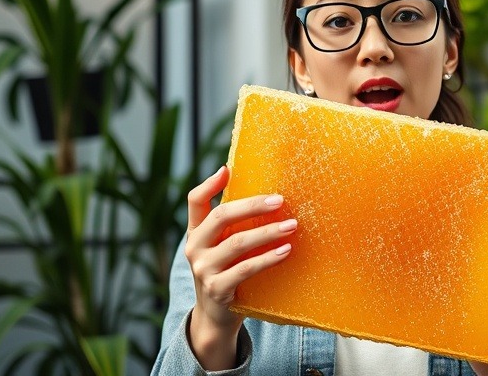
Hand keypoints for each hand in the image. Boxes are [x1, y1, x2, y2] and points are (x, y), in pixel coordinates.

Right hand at [183, 165, 297, 369]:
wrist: (217, 317)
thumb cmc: (228, 273)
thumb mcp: (223, 248)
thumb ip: (233, 226)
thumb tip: (267, 196)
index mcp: (196, 233)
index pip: (195, 201)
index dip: (209, 184)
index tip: (227, 169)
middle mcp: (195, 248)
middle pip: (221, 217)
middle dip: (252, 206)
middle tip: (280, 200)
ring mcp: (203, 269)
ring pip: (237, 243)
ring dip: (267, 232)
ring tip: (291, 225)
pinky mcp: (217, 289)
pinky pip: (246, 269)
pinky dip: (268, 258)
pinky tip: (285, 250)